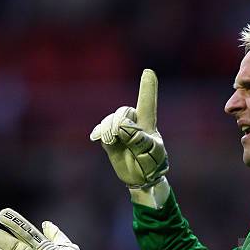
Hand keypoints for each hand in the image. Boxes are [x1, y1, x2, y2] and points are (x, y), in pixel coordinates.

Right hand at [90, 69, 168, 187]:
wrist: (141, 178)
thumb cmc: (152, 164)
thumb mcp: (152, 152)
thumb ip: (138, 139)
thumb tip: (121, 128)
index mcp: (148, 124)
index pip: (147, 103)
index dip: (147, 88)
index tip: (148, 71)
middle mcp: (133, 123)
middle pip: (125, 112)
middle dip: (122, 121)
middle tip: (123, 136)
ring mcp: (120, 131)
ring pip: (112, 120)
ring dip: (111, 128)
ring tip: (113, 141)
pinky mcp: (109, 139)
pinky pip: (102, 130)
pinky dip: (101, 132)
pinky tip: (97, 137)